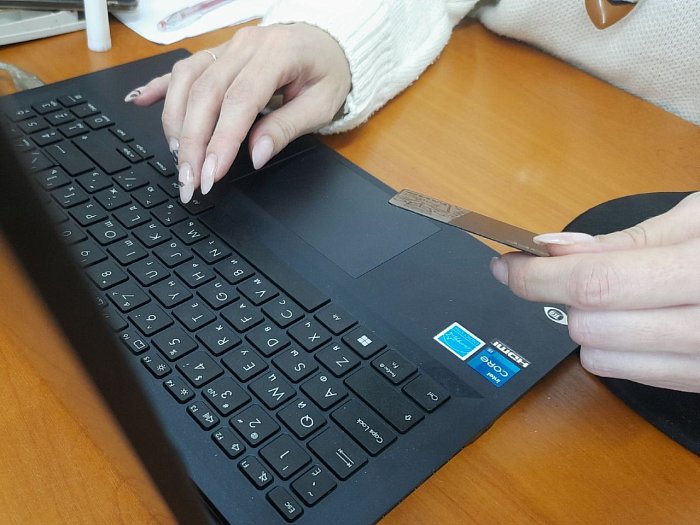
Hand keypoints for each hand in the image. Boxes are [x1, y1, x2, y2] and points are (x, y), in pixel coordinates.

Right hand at [125, 23, 350, 202]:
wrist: (329, 42)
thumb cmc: (328, 72)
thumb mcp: (321, 105)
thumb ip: (287, 128)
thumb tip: (257, 156)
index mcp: (276, 53)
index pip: (240, 101)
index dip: (221, 141)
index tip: (211, 174)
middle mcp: (244, 45)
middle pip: (205, 93)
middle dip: (192, 142)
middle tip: (188, 180)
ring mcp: (227, 47)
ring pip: (187, 81)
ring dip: (175, 121)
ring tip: (177, 156)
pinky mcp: (217, 54)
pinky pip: (182, 69)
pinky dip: (160, 87)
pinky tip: (140, 101)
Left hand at [490, 192, 699, 392]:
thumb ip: (627, 240)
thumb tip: (554, 248)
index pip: (595, 284)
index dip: (536, 275)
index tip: (506, 264)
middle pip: (590, 326)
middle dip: (565, 296)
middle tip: (572, 270)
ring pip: (601, 360)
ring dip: (589, 325)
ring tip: (620, 295)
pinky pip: (631, 377)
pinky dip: (615, 349)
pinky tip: (637, 321)